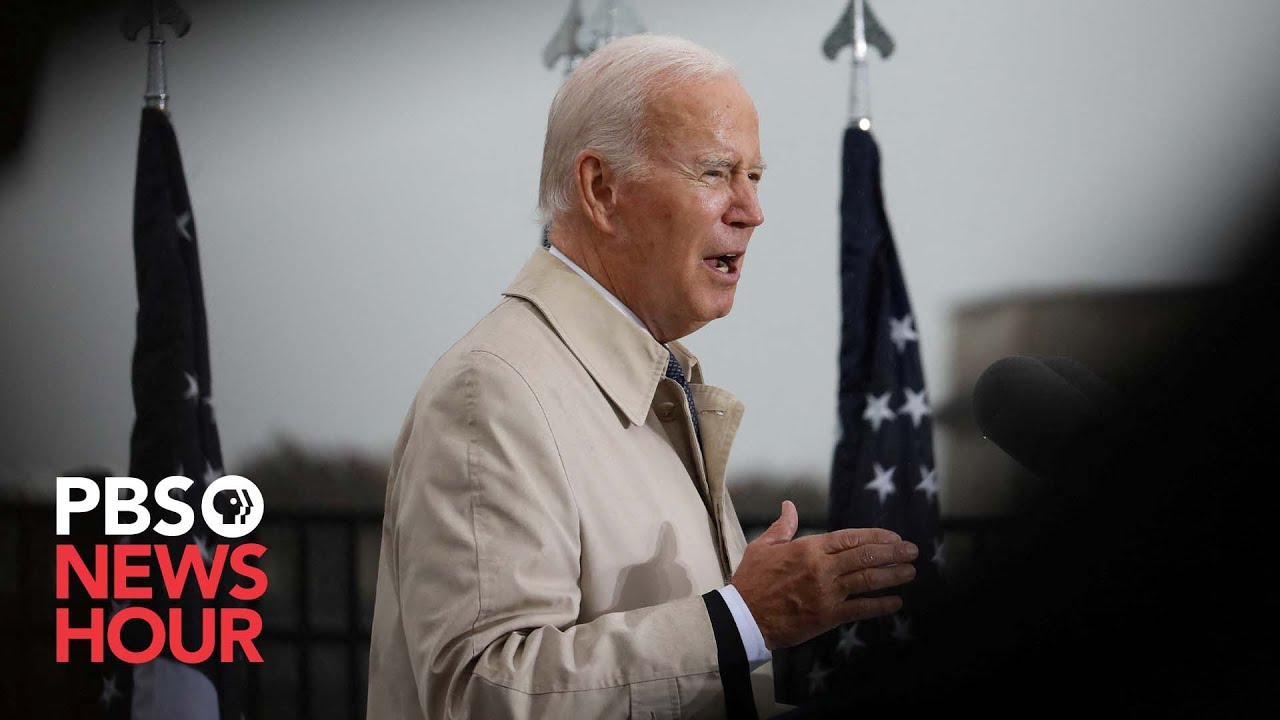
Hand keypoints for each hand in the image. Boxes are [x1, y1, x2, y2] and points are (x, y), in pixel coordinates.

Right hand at [730, 500, 917, 649]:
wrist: (744, 616)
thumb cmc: (752, 580)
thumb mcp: (763, 546)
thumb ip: (782, 526)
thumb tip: (789, 505)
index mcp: (809, 548)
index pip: (851, 538)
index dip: (876, 537)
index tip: (894, 537)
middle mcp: (822, 567)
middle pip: (865, 556)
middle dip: (893, 553)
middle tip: (912, 551)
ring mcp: (827, 592)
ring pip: (868, 579)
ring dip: (893, 575)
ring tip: (911, 571)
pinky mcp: (827, 615)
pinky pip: (860, 609)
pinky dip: (880, 605)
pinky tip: (895, 602)